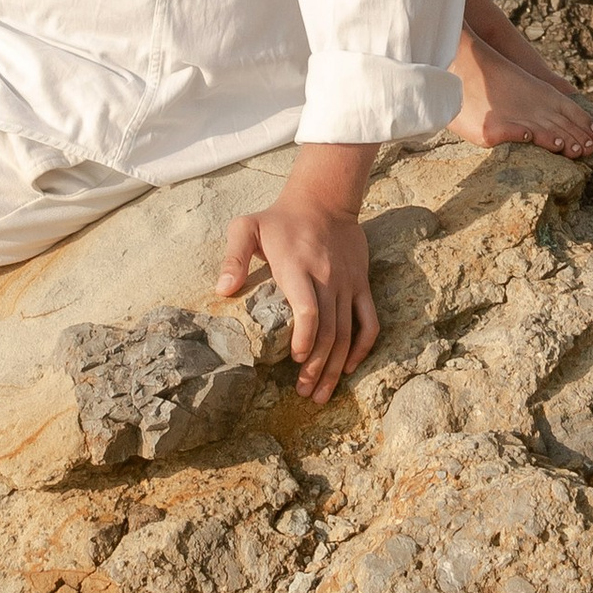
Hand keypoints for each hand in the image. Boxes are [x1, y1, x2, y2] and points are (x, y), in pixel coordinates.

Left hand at [216, 148, 377, 404]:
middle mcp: (326, 278)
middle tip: (304, 393)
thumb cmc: (280, 218)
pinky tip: (350, 368)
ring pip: (347, 332)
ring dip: (336, 366)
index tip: (297, 359)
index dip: (305, 337)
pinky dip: (363, 347)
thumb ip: (233, 256)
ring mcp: (347, 283)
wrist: (324, 198)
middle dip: (317, 366)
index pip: (309, 308)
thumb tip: (223, 290)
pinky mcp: (361, 285)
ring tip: (321, 393)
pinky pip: (369, 321)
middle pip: (328, 330)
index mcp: (298, 267)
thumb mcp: (246, 226)